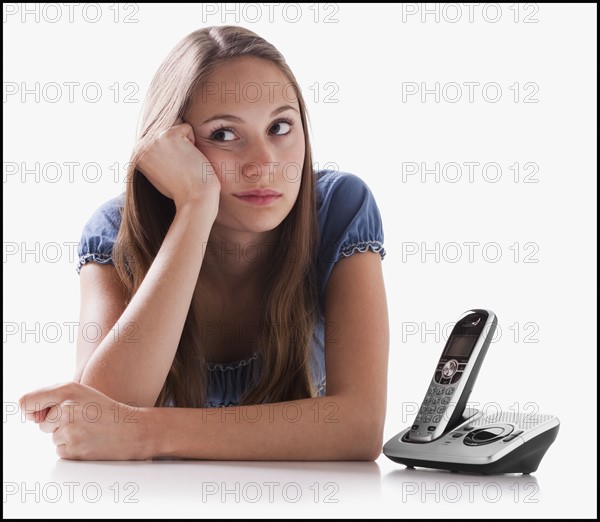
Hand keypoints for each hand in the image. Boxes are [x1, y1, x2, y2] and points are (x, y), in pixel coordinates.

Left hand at [19, 382, 150, 460]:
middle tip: (84, 420)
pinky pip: (61, 451)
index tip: (39, 414)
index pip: (26, 402)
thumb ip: (53, 398)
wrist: (134, 430)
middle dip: (57, 424)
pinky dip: (73, 448)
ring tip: (91, 430)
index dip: (29, 410)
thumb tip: (30, 416)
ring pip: (53, 437)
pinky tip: (91, 441)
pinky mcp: (73, 450)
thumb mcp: (82, 394)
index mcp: (68, 390)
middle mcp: (67, 408)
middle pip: (43, 423)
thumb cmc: (107, 411)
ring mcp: (69, 430)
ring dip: (68, 436)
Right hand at [135, 122, 220, 214]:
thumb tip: (158, 139)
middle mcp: (141, 145)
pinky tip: (189, 160)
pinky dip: (194, 142)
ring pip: (176, 127)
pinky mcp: (168, 135)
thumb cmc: (182, 190)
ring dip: (185, 143)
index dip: (172, 152)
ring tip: (184, 163)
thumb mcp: (159, 173)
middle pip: (166, 129)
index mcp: (137, 155)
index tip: (175, 169)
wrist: (194, 198)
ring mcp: (153, 139)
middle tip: (180, 168)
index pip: (157, 138)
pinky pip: (187, 128)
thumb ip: (155, 156)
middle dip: (178, 146)